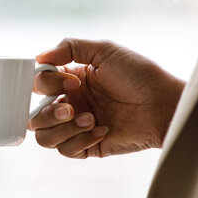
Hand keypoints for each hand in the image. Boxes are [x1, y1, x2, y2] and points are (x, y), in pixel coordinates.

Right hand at [28, 38, 183, 157]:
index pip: (37, 85)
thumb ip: (69, 47)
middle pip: (33, 117)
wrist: (164, 104)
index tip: (73, 82)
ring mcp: (77, 127)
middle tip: (72, 108)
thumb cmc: (140, 75)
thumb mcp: (105, 51)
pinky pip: (66, 150)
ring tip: (90, 119)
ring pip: (44, 138)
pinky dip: (81, 140)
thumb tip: (38, 58)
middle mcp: (69, 104)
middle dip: (47, 113)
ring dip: (63, 129)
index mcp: (69, 81)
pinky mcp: (88, 146)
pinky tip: (103, 130)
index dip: (47, 85)